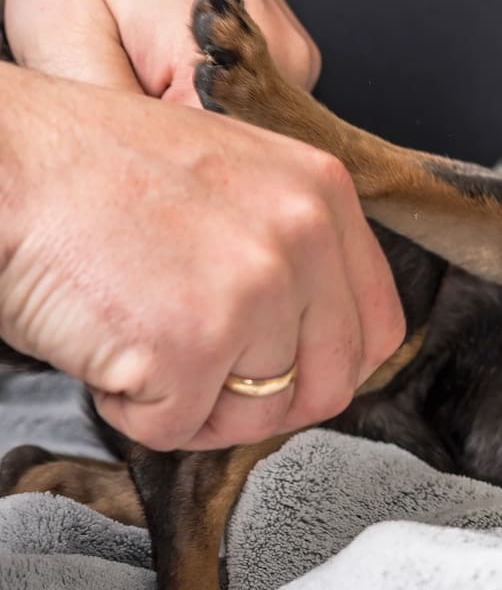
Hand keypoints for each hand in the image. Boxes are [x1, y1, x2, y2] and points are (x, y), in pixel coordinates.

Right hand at [0, 64, 406, 450]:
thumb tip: (313, 330)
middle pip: (329, 383)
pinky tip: (105, 347)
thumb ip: (292, 243)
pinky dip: (131, 408)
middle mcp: (304, 239)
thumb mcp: (233, 175)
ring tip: (140, 340)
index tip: (286, 372)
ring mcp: (255, 292)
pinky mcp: (192, 345)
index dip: (331, 365)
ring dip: (193, 403)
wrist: (4, 161)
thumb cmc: (94, 167)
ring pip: (255, 416)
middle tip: (203, 377)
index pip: (377, 325)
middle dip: (265, 402)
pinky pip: (177, 428)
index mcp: (324, 193)